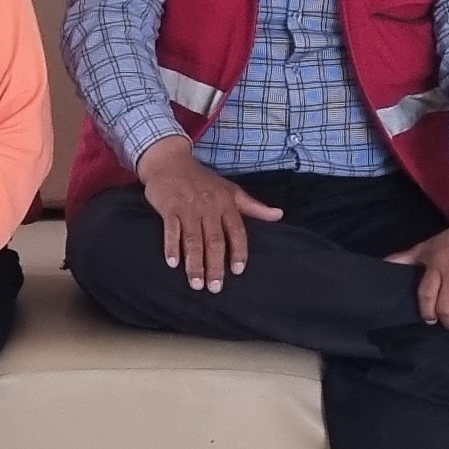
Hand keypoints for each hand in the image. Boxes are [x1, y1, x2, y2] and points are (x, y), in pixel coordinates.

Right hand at [139, 138, 281, 292]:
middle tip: (215, 288)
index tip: (238, 271)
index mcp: (226, 204)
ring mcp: (189, 208)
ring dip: (195, 263)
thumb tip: (279, 215)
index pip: (237, 231)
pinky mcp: (170, 208)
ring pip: (194, 240)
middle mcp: (209, 208)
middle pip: (215, 241)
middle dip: (215, 265)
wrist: (170, 161)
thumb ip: (254, 206)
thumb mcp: (231, 190)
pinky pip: (171, 230)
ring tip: (196, 284)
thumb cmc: (202, 179)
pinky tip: (173, 263)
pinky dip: (171, 247)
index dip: (238, 252)